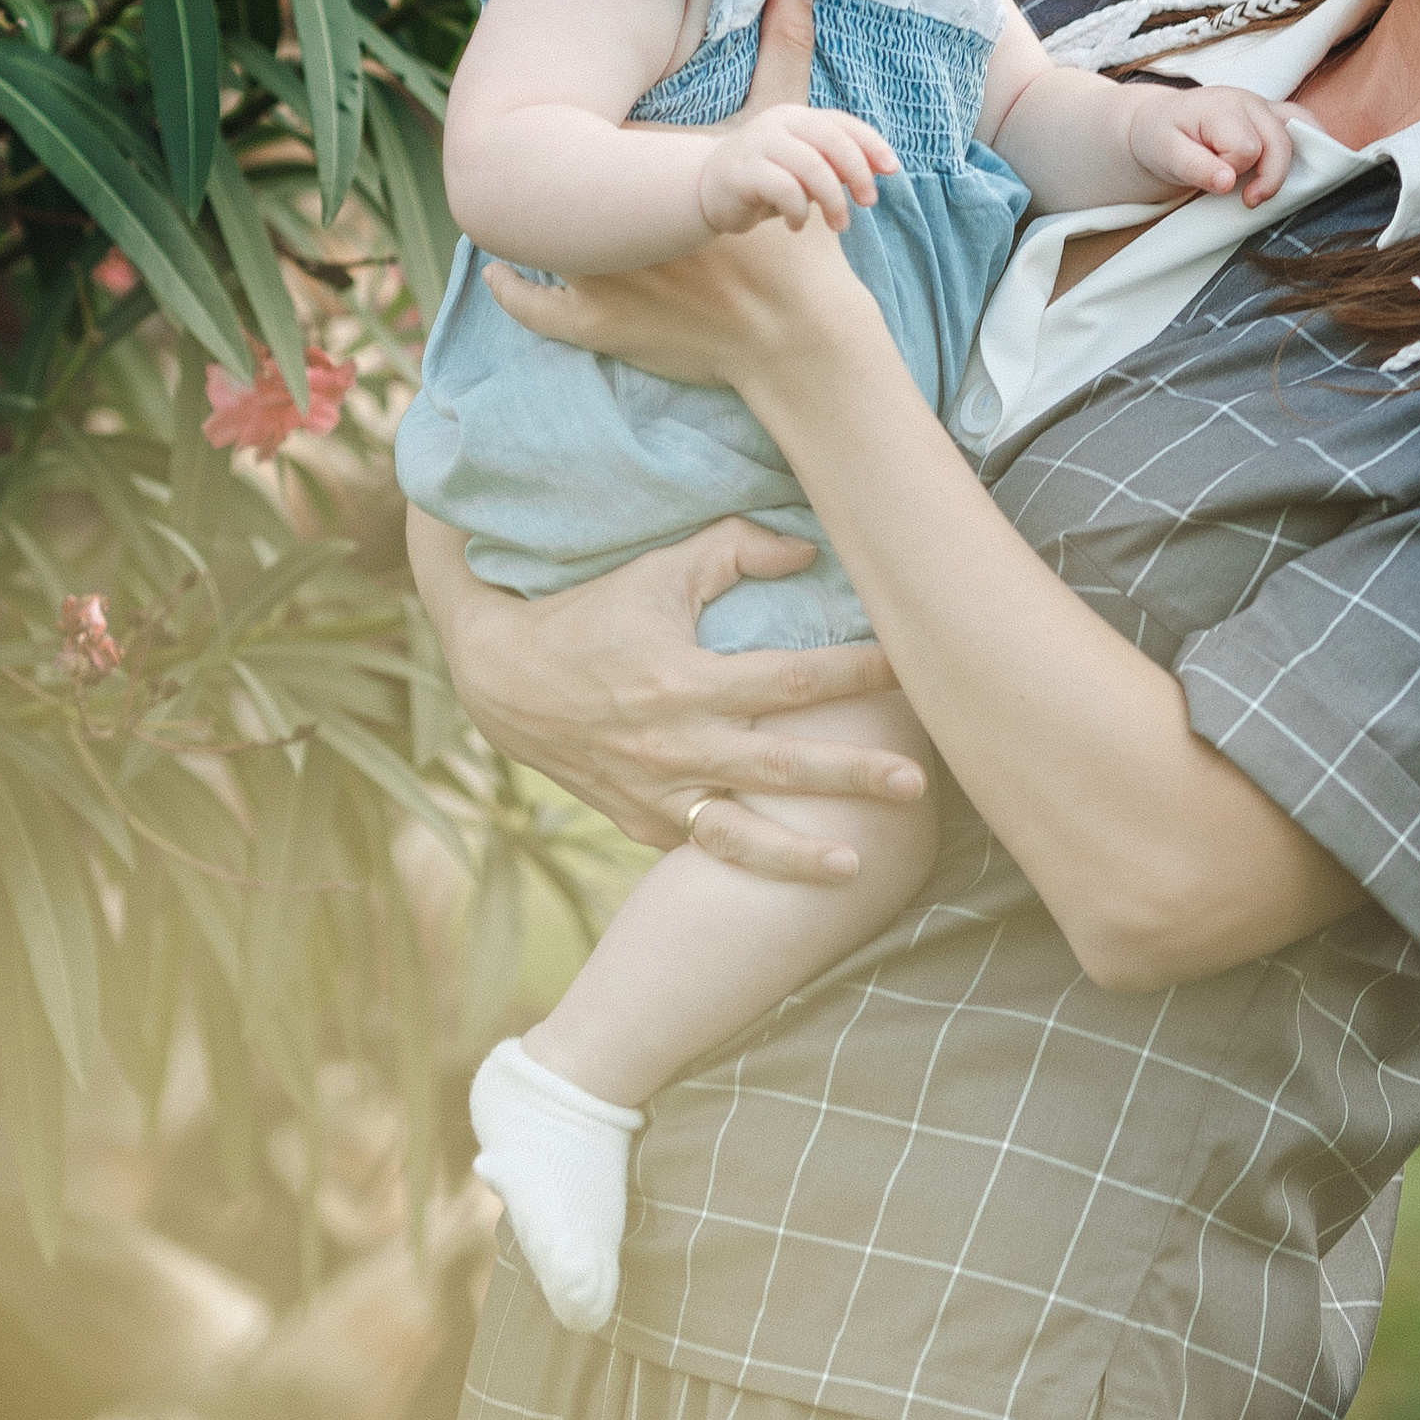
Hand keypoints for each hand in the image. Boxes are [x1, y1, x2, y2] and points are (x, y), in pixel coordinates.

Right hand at [406, 508, 917, 881]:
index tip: (910, 669)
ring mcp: (655, 794)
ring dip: (797, 855)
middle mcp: (676, 745)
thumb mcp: (659, 570)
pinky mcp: (637, 823)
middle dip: (853, 777)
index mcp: (689, 681)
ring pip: (738, 837)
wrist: (504, 680)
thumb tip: (806, 550)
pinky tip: (787, 870)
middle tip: (915, 784)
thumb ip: (735, 551)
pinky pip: (697, 846)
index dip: (857, 673)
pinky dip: (741, 860)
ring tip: (855, 867)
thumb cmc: (591, 613)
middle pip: (782, 769)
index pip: (794, 680)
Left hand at [481, 0, 898, 392]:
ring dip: (518, 226)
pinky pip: (538, 308)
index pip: (590, 131)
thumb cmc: (795, 240)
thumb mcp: (789, 135)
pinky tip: (498, 273)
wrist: (796, 334)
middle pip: (555, 177)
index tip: (551, 102)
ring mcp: (597, 274)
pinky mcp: (598, 325)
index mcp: (644, 172)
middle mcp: (610, 218)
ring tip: (503, 204)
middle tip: (518, 145)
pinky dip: (514, 290)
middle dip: (537, 162)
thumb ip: (788, 49)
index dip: (575, 118)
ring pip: (535, 242)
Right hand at [698, 100, 899, 237]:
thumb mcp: (805, 168)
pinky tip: (797, 225)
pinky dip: (799, 211)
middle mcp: (778, 123)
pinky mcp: (742, 171)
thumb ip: (835, 164)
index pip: (842, 123)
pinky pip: (784, 189)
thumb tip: (880, 170)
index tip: (892, 169)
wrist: (707, 189)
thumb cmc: (768, 180)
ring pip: (811, 166)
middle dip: (857, 172)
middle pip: (831, 140)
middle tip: (868, 202)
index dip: (871, 143)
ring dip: (833, 200)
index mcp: (797, 116)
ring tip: (838, 224)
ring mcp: (758, 144)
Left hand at [1121, 77, 1294, 205]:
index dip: (1232, 171)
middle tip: (1248, 200)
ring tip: (1273, 185)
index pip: (1246, 149)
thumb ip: (1196, 168)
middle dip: (1268, 178)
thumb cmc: (1163, 137)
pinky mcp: (1272, 114)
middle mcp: (1248, 100)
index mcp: (1221, 107)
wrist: (1160, 122)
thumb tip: (1228, 182)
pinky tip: (1307, 166)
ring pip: (1303, 129)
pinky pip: (1306, 123)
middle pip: (1280, 142)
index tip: (1215, 179)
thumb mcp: (1166, 155)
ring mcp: (1264, 105)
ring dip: (1293, 164)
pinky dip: (1313, 143)